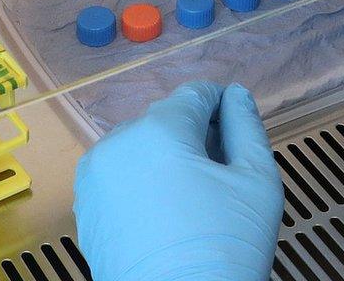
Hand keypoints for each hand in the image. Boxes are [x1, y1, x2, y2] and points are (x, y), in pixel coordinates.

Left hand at [74, 81, 283, 280]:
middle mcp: (117, 144)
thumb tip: (236, 96)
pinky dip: (143, 186)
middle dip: (196, 137)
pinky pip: (120, 179)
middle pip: (166, 121)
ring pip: (140, 149)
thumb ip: (248, 128)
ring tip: (194, 202)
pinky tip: (166, 218)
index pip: (196, 94)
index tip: (238, 135)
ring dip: (167, 160)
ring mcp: (95, 179)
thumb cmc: (224, 249)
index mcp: (160, 130)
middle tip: (222, 178)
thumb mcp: (257, 182)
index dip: (224, 107)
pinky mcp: (86, 210)